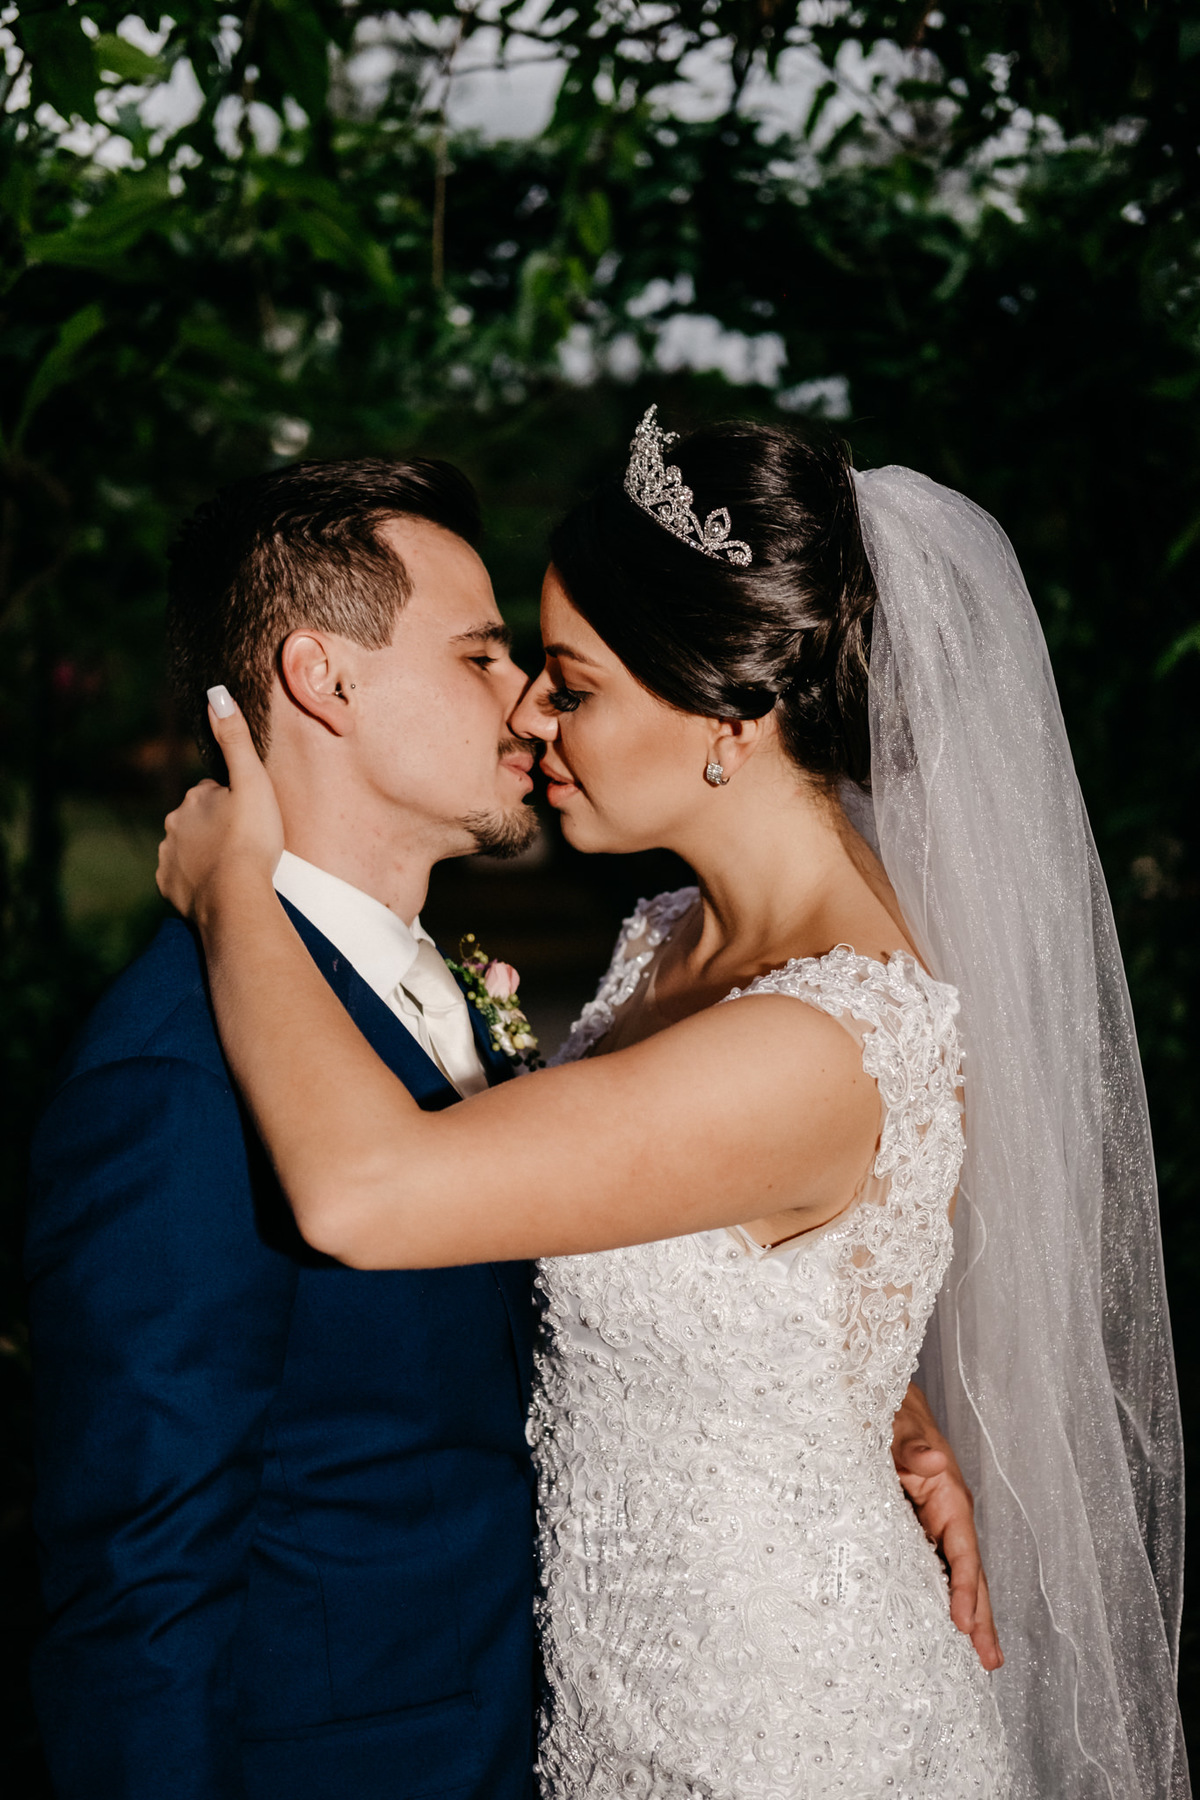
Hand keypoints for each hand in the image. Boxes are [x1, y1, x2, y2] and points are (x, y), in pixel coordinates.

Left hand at [157, 688, 283, 925]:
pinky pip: (181, 879)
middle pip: (197, 820)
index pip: (212, 792)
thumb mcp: (252, 781)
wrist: (235, 898)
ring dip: (206, 854)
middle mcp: (173, 825)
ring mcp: (169, 858)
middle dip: (216, 827)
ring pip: (188, 849)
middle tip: (244, 843)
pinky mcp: (169, 888)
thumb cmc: (251, 839)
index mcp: (193, 799)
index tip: (250, 816)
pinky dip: (195, 881)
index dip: (233, 802)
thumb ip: (235, 739)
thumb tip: (216, 693)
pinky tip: (215, 886)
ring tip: (233, 868)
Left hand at [891, 1382, 1002, 1671]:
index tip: (961, 1625)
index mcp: (948, 1496)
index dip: (965, 1590)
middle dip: (981, 1617)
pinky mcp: (923, 1525)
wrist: (886, 1401)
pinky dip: (949, 1594)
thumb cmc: (894, 1414)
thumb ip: (913, 1445)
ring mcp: (938, 1523)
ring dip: (971, 1613)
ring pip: (959, 1575)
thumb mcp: (899, 1426)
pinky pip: (940, 1565)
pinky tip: (949, 1621)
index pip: (963, 1552)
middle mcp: (950, 1514)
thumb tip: (931, 1461)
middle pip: (971, 1573)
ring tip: (984, 1655)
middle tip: (991, 1661)